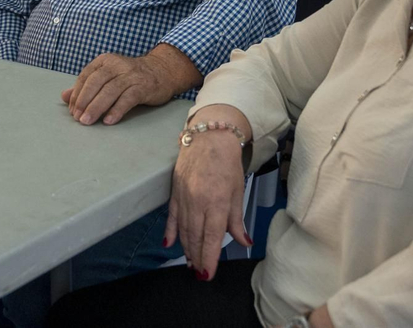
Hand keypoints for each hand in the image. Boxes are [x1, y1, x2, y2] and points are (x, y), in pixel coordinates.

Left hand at [60, 46, 197, 124]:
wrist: (162, 71)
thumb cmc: (130, 76)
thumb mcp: (107, 77)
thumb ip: (86, 86)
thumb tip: (64, 96)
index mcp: (105, 61)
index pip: (86, 76)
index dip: (77, 94)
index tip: (72, 110)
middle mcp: (117, 65)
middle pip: (96, 82)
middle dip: (84, 101)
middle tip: (77, 118)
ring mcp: (131, 75)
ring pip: (110, 90)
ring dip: (97, 107)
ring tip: (87, 121)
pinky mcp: (143, 86)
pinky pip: (128, 98)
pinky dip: (117, 110)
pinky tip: (108, 120)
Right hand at [164, 130, 249, 278]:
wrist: (209, 137)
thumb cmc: (227, 163)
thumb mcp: (238, 191)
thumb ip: (237, 219)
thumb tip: (243, 242)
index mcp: (217, 202)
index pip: (212, 237)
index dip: (209, 258)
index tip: (208, 274)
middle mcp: (198, 201)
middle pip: (196, 237)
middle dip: (198, 258)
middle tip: (200, 273)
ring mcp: (184, 196)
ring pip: (184, 230)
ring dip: (186, 248)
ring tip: (190, 263)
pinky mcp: (175, 191)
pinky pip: (172, 216)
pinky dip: (171, 231)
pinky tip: (169, 244)